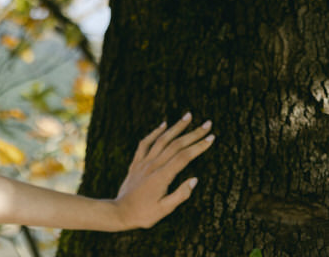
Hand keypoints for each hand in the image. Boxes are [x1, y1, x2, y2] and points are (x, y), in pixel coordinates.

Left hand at [113, 113, 213, 229]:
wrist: (119, 211)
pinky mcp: (136, 163)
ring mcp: (143, 162)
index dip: (198, 147)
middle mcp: (153, 166)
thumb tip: (195, 179)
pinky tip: (163, 125)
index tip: (211, 138)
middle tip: (207, 124)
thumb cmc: (144, 214)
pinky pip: (145, 143)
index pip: (184, 157)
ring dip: (176, 127)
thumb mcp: (165, 210)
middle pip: (176, 145)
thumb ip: (180, 195)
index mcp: (162, 177)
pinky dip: (155, 132)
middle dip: (193, 133)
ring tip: (188, 116)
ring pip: (161, 140)